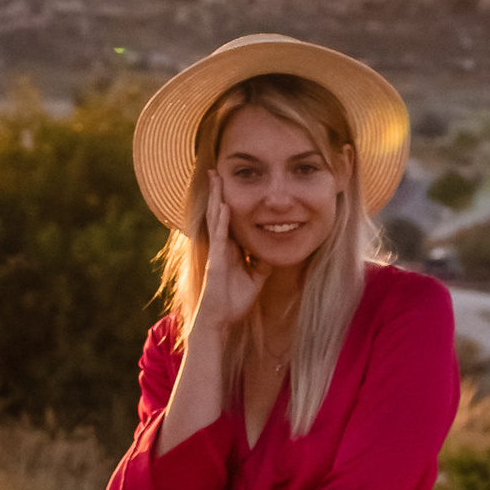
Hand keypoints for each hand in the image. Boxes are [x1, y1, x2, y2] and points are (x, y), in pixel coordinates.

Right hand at [192, 169, 266, 337]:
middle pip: (219, 213)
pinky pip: (219, 237)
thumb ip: (262, 264)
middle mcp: (221, 246)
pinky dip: (221, 222)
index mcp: (229, 249)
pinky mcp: (215, 262)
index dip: (228, 200)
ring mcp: (216, 252)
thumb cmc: (234, 301)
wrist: (220, 320)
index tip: (229, 182)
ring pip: (216, 219)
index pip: (229, 219)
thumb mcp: (256, 278)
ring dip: (216, 198)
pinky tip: (222, 206)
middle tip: (215, 170)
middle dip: (218, 192)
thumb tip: (273, 252)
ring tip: (215, 178)